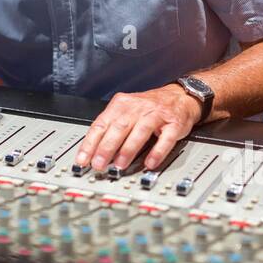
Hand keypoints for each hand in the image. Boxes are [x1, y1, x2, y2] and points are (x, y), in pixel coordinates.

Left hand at [75, 83, 199, 172]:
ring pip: (140, 131)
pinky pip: (165, 139)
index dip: (90, 143)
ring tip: (120, 165)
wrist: (179, 97)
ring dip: (128, 150)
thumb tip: (93, 152)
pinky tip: (150, 163)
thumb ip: (110, 129)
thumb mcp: (125, 111)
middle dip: (106, 148)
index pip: (101, 123)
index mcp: (121, 104)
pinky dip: (157, 151)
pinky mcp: (174, 123)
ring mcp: (156, 114)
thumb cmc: (149, 108)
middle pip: (118, 127)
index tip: (83, 159)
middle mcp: (137, 107)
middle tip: (98, 164)